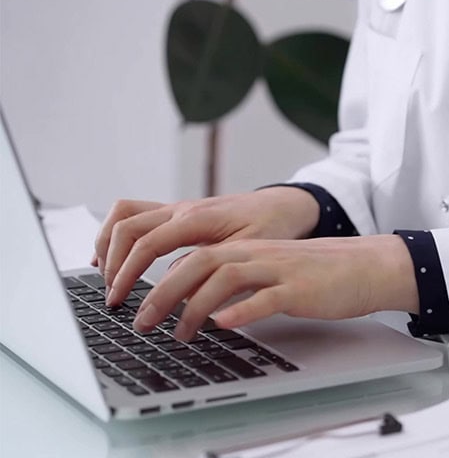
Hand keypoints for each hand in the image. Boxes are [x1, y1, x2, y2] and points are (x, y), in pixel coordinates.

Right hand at [94, 187, 319, 304]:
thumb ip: (214, 269)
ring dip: (109, 244)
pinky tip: (114, 259)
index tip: (119, 301)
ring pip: (125, 215)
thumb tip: (179, 292)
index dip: (127, 273)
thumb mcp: (249, 252)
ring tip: (106, 278)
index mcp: (198, 218)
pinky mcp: (177, 213)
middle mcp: (182, 208)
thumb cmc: (271, 226)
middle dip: (113, 264)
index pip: (147, 243)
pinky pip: (137, 215)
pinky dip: (118, 234)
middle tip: (113, 298)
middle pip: (127, 227)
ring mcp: (177, 208)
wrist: (284, 205)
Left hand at [131, 235, 419, 340]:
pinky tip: (223, 326)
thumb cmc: (320, 273)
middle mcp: (259, 254)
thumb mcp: (274, 271)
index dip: (163, 280)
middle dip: (164, 292)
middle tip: (143, 322)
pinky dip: (241, 310)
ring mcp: (280, 269)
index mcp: (250, 249)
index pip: (196, 256)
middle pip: (200, 262)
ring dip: (194, 306)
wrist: (366, 265)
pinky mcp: (300, 288)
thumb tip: (206, 305)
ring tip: (179, 334)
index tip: (142, 306)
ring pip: (226, 277)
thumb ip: (241, 281)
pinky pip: (266, 297)